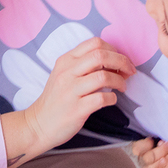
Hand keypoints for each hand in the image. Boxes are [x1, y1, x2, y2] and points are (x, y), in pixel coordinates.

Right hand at [1, 38, 134, 167]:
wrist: (38, 124)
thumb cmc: (56, 99)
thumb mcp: (64, 75)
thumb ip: (84, 65)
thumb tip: (114, 61)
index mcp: (65, 61)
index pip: (94, 43)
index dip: (114, 50)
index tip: (121, 61)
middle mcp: (67, 72)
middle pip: (101, 56)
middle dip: (121, 62)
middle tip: (129, 71)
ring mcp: (70, 91)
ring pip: (103, 76)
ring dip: (119, 81)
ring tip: (122, 87)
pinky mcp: (76, 109)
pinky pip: (101, 98)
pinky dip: (112, 98)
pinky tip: (111, 100)